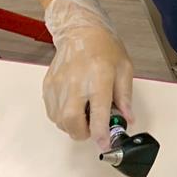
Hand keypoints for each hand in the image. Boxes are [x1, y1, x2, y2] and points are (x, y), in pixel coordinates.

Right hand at [43, 25, 133, 149]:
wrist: (80, 32)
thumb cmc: (105, 48)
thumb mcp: (124, 69)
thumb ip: (125, 96)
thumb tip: (128, 118)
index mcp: (99, 79)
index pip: (98, 114)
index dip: (101, 134)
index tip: (105, 144)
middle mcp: (76, 83)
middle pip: (72, 121)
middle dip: (82, 133)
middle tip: (92, 130)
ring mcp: (59, 85)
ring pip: (59, 119)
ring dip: (72, 125)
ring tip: (84, 115)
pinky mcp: (48, 86)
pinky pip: (52, 111)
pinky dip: (62, 117)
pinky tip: (74, 107)